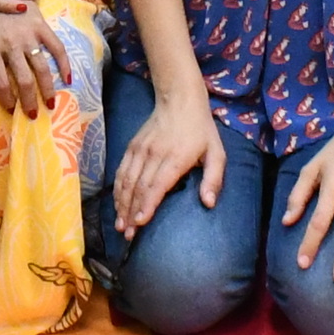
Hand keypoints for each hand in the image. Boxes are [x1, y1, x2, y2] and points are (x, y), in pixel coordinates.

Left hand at [0, 8, 64, 115]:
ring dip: (47, 89)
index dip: (7, 99)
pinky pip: (57, 47)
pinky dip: (65, 64)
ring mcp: (28, 35)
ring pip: (42, 68)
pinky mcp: (41, 26)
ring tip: (50, 104)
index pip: (1, 82)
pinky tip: (68, 80)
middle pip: (24, 79)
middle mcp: (10, 43)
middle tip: (33, 114)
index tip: (11, 109)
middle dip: (29, 101)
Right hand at [112, 87, 226, 238]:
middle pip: (139, 187)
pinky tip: (117, 204)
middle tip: (128, 234)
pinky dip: (117, 189)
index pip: (157, 185)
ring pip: (127, 180)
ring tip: (120, 224)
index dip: (147, 204)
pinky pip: (121, 171)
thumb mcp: (216, 153)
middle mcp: (154, 154)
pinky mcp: (131, 147)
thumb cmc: (201, 130)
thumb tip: (208, 203)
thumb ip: (213, 179)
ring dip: (121, 204)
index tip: (140, 222)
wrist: (179, 100)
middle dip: (131, 212)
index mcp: (175, 158)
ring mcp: (140, 150)